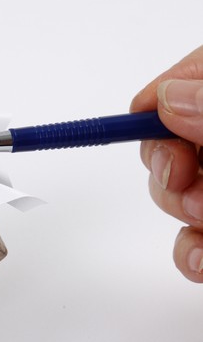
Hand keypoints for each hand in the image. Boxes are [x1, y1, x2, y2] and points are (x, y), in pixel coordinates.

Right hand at [131, 45, 202, 281]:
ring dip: (179, 212)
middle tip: (192, 186)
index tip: (144, 118)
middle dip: (169, 169)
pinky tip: (201, 259)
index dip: (161, 98)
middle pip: (169, 142)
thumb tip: (171, 100)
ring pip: (173, 195)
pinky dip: (189, 254)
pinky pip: (189, 241)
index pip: (187, 81)